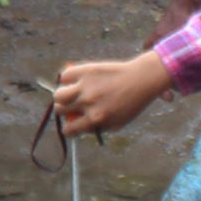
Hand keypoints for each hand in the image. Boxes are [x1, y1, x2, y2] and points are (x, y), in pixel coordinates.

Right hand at [52, 52, 173, 138]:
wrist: (142, 79)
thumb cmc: (131, 103)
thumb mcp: (117, 123)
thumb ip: (97, 128)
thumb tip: (77, 127)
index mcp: (96, 119)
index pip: (68, 130)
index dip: (69, 129)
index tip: (71, 125)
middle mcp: (88, 103)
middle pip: (60, 110)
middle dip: (65, 111)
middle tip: (72, 107)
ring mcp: (86, 86)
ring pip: (58, 95)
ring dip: (61, 96)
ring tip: (69, 93)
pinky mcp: (86, 70)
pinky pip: (65, 75)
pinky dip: (67, 78)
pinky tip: (75, 80)